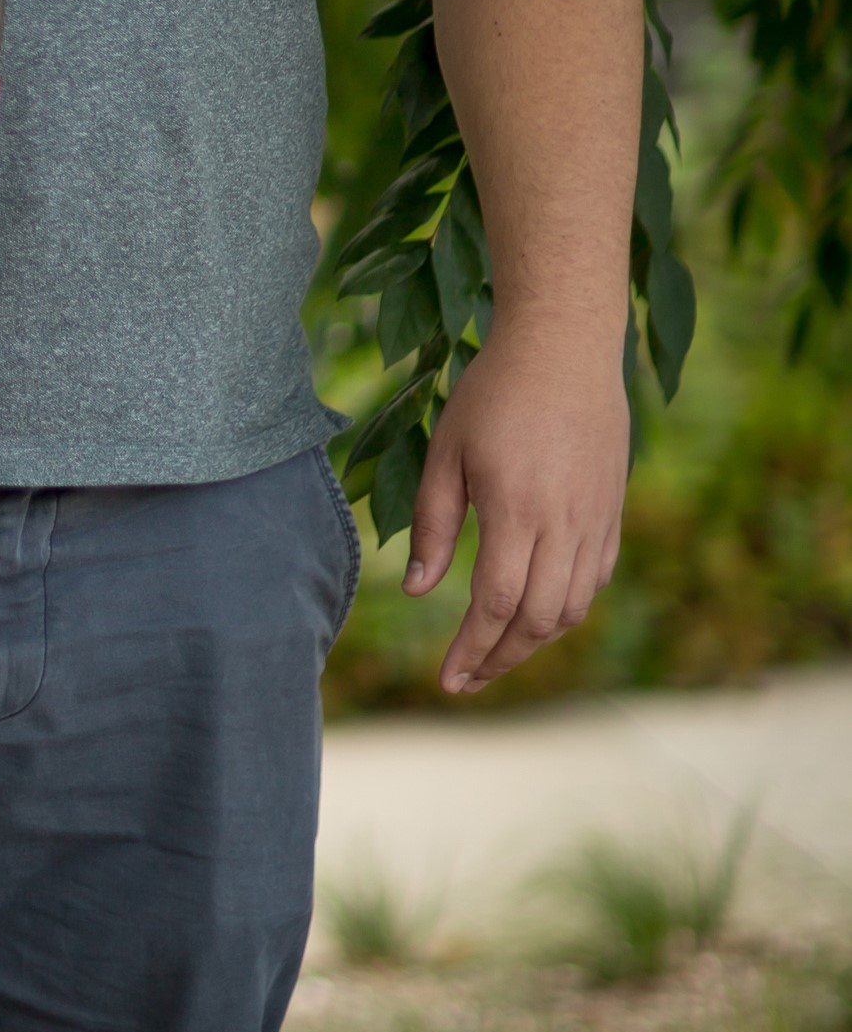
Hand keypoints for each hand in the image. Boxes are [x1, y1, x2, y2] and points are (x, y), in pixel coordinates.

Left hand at [407, 320, 628, 693]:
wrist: (564, 350)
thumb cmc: (494, 394)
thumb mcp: (447, 451)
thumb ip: (434, 523)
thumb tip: (419, 590)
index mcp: (518, 513)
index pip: (496, 606)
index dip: (472, 650)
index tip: (446, 680)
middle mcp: (565, 528)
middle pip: (537, 621)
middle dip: (500, 659)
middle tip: (465, 680)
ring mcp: (596, 523)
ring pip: (571, 608)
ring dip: (533, 640)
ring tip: (494, 652)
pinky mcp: (613, 514)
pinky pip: (594, 581)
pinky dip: (565, 608)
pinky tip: (536, 611)